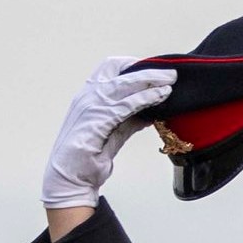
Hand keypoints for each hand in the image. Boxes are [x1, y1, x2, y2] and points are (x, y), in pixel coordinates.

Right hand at [44, 57, 176, 210]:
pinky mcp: (96, 121)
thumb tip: (151, 110)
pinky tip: (160, 97)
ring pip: (124, 85)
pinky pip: (125, 105)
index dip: (134, 65)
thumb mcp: (114, 131)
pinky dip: (145, 99)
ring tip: (170, 82)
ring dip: (150, 82)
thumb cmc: (89, 155)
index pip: (110, 67)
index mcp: (88, 95)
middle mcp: (87, 96)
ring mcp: (90, 107)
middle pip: (120, 72)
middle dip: (148, 70)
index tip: (156, 69)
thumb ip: (130, 118)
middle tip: (171, 73)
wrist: (71, 177)